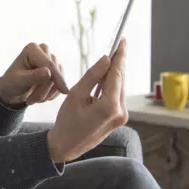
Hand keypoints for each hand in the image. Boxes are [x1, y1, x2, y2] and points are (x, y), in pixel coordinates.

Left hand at [0, 43, 69, 106]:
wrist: (12, 91)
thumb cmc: (12, 84)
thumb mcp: (19, 81)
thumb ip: (33, 76)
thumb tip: (48, 72)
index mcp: (32, 49)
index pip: (49, 64)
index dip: (57, 78)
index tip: (65, 91)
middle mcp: (43, 50)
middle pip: (55, 71)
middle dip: (44, 89)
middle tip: (30, 101)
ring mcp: (50, 59)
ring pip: (59, 78)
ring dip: (47, 93)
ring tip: (32, 100)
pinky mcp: (55, 69)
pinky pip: (61, 82)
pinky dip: (52, 93)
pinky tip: (40, 97)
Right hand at [46, 39, 128, 162]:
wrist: (66, 146)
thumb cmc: (67, 122)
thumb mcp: (76, 95)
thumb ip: (92, 76)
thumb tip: (106, 59)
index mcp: (109, 106)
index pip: (117, 74)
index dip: (119, 56)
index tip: (122, 41)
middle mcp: (120, 112)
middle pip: (121, 80)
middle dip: (118, 63)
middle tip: (119, 45)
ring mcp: (121, 116)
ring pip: (120, 88)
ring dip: (115, 74)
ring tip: (111, 58)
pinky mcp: (119, 118)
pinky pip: (117, 96)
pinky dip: (112, 85)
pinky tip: (106, 76)